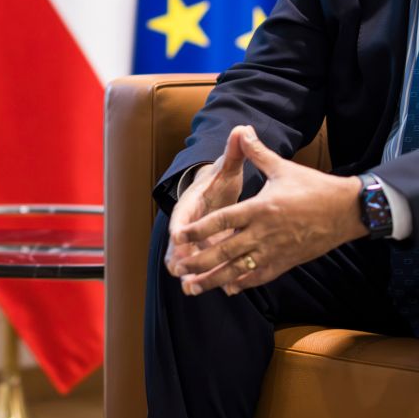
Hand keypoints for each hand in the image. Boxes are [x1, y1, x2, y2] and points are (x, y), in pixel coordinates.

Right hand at [163, 124, 250, 277]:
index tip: (178, 239)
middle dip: (179, 259)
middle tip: (181, 273)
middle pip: (178, 245)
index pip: (180, 217)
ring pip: (189, 261)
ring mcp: (195, 241)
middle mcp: (188, 225)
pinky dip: (208, 276)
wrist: (215, 192)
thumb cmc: (221, 180)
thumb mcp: (227, 168)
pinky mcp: (205, 251)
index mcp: (190, 204)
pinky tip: (221, 289)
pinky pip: (204, 267)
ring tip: (193, 289)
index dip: (179, 229)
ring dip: (191, 274)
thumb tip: (240, 129)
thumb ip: (233, 152)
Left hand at [172, 126, 364, 294]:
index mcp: (260, 208)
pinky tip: (228, 289)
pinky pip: (260, 276)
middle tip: (178, 268)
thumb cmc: (314, 187)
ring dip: (214, 280)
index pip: (222, 221)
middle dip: (199, 262)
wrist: (346, 211)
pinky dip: (242, 283)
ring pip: (238, 270)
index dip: (199, 230)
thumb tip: (241, 130)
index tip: (179, 236)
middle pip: (225, 251)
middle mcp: (264, 233)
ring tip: (193, 287)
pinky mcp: (286, 262)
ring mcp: (275, 251)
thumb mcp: (282, 168)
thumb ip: (257, 153)